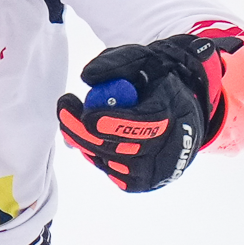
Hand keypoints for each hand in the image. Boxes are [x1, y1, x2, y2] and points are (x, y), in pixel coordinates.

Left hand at [55, 33, 242, 191]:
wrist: (180, 113)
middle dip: (84, 132)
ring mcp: (156, 171)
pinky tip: (99, 138)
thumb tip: (87, 77)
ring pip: (109, 161)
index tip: (86, 115)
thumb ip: (117, 63)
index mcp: (173, 113)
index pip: (144, 124)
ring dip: (88, 141)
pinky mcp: (142, 184)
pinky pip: (109, 171)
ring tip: (86, 120)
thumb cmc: (155, 83)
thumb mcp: (142, 60)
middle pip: (119, 148)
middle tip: (64, 110)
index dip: (114, 123)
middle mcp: (168, 147)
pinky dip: (97, 154)